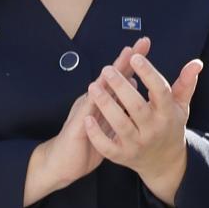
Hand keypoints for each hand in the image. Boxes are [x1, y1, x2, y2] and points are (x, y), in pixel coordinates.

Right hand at [23, 39, 151, 205]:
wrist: (62, 163)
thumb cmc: (86, 141)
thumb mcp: (107, 121)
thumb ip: (118, 103)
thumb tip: (132, 83)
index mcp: (103, 100)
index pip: (121, 76)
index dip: (132, 61)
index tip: (146, 44)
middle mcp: (93, 101)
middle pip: (110, 78)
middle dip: (124, 61)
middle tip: (137, 44)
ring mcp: (83, 112)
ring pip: (97, 92)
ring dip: (107, 77)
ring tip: (118, 62)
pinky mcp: (76, 127)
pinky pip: (84, 114)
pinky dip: (90, 102)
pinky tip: (95, 91)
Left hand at [85, 39, 201, 207]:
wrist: (164, 162)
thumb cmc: (170, 125)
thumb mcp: (181, 105)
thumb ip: (186, 83)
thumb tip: (196, 62)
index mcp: (168, 114)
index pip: (160, 91)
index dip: (148, 74)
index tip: (135, 57)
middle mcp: (154, 129)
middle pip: (137, 107)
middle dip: (121, 87)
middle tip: (107, 69)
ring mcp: (137, 144)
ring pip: (120, 125)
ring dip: (106, 105)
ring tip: (93, 86)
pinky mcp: (122, 156)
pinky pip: (107, 146)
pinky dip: (96, 134)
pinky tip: (86, 118)